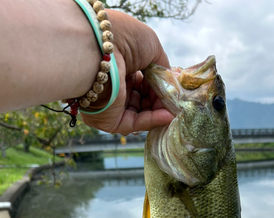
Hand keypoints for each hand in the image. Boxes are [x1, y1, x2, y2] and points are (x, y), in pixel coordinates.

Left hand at [81, 11, 173, 135]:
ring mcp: (111, 105)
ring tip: (173, 107)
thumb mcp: (151, 46)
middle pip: (143, 99)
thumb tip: (171, 83)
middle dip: (160, 99)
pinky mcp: (110, 120)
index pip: (143, 82)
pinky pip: (136, 123)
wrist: (99, 47)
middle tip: (174, 99)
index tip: (172, 88)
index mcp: (120, 67)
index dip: (159, 85)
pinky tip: (168, 115)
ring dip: (159, 110)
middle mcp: (114, 86)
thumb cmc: (123, 38)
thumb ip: (162, 66)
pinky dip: (153, 120)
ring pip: (141, 113)